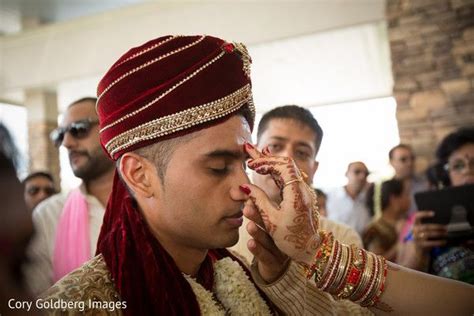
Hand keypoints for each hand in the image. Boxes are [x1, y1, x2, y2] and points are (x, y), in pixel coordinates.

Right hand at [241, 142, 319, 265]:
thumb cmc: (291, 239)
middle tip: (248, 150)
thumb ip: (258, 200)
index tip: (250, 164)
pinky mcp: (299, 196)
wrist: (311, 251)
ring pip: (286, 170)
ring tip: (255, 155)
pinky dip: (274, 171)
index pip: (283, 165)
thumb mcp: (271, 221)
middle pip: (284, 163)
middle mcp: (302, 188)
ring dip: (270, 163)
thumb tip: (244, 186)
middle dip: (265, 157)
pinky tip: (265, 168)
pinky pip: (287, 178)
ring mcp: (302, 191)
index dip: (266, 161)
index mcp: (296, 192)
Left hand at [243, 200, 288, 282]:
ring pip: (268, 241)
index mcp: (281, 224)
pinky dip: (258, 250)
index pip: (271, 213)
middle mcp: (282, 236)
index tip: (249, 195)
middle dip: (259, 216)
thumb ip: (259, 209)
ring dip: (258, 233)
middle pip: (270, 226)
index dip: (261, 204)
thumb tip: (242, 188)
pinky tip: (250, 243)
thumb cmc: (270, 242)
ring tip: (249, 226)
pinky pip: (266, 257)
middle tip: (247, 207)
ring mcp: (280, 250)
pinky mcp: (274, 264)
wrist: (278, 268)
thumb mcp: (267, 225)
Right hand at [413, 211, 446, 251]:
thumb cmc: (416, 239)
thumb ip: (422, 226)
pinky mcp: (419, 245)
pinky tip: (443, 242)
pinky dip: (438, 242)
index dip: (424, 214)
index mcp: (412, 224)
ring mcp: (415, 238)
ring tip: (445, 234)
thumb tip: (437, 225)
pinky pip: (430, 243)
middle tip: (445, 228)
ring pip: (429, 234)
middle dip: (437, 227)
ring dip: (439, 233)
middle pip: (426, 226)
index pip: (416, 216)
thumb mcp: (416, 231)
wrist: (408, 251)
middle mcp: (413, 230)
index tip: (433, 213)